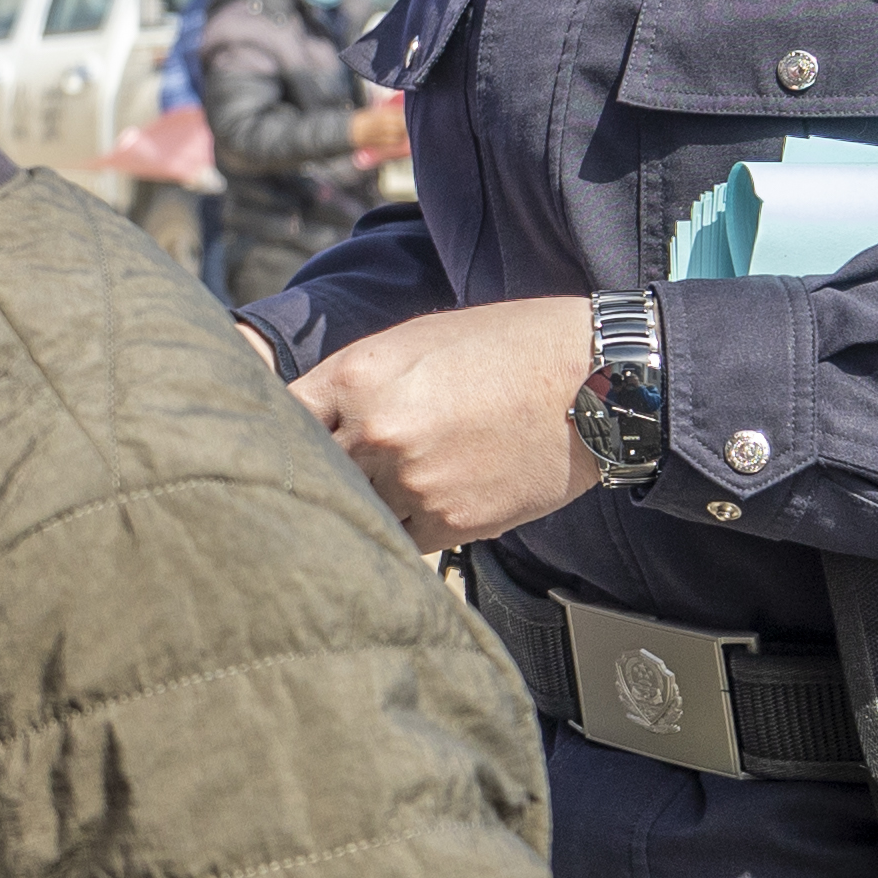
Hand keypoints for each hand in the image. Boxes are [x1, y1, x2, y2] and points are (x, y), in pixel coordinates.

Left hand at [291, 295, 602, 555]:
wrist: (594, 383)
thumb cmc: (508, 348)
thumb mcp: (417, 340)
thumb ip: (355, 380)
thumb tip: (310, 413)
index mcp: (357, 376)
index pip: (284, 415)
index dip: (284, 429)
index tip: (288, 439)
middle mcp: (375, 431)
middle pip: (313, 470)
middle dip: (317, 472)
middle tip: (314, 480)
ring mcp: (411, 482)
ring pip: (355, 510)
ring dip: (362, 504)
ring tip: (387, 488)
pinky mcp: (450, 523)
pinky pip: (401, 537)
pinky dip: (403, 526)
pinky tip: (421, 503)